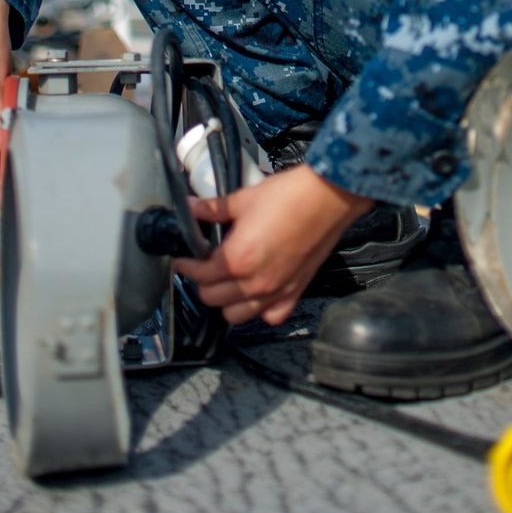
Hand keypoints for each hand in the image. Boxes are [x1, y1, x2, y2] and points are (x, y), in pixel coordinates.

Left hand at [174, 164, 373, 324]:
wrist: (328, 197)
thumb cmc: (291, 196)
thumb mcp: (244, 198)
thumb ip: (213, 209)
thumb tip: (192, 208)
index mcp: (237, 258)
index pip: (199, 275)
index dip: (186, 266)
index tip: (183, 260)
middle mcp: (254, 281)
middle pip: (213, 299)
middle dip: (202, 283)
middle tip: (202, 268)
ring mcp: (276, 291)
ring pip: (236, 316)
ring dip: (226, 301)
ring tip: (226, 283)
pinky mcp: (295, 291)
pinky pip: (271, 316)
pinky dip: (260, 311)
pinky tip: (257, 294)